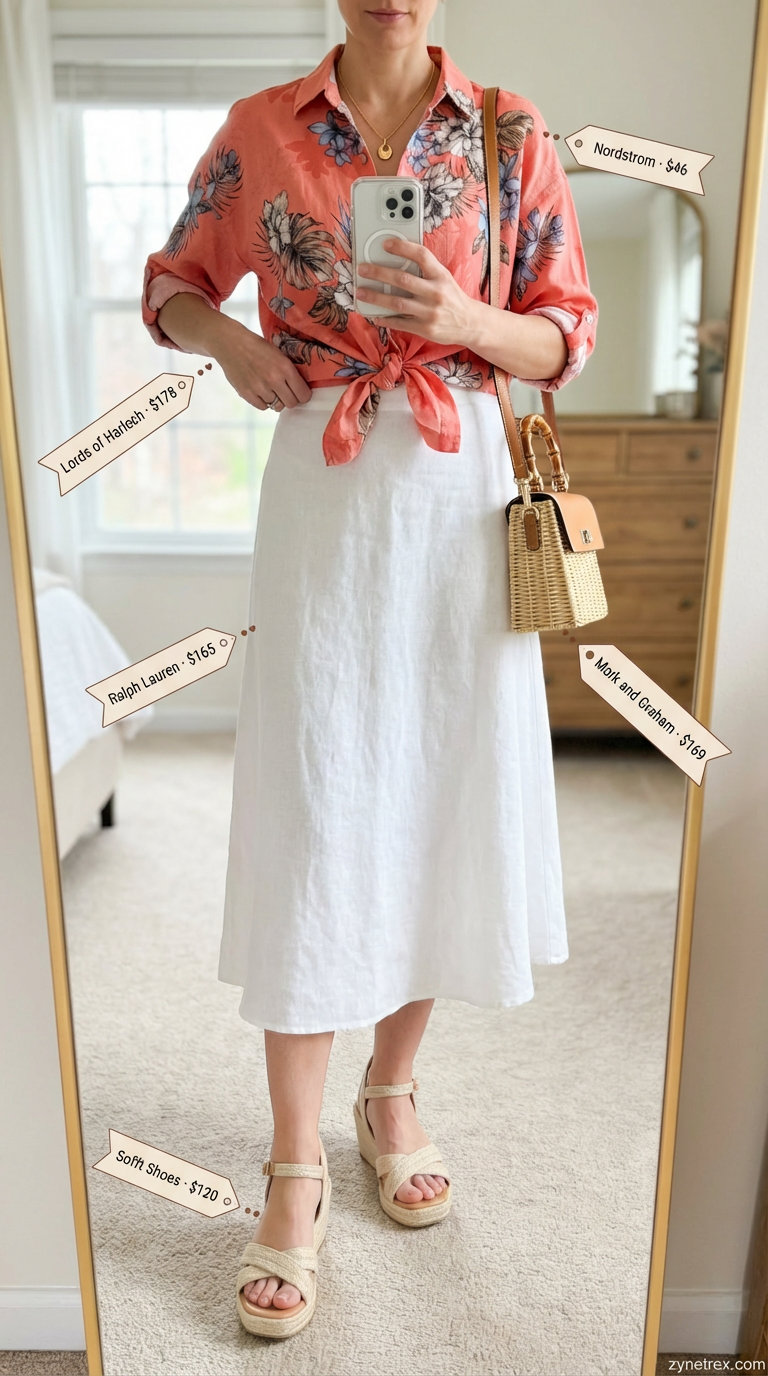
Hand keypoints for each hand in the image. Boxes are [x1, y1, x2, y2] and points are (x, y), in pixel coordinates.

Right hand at [212, 317, 311, 411]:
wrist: (231, 343)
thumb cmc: (256, 346)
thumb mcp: (279, 354)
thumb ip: (289, 371)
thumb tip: (300, 388)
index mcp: (285, 367)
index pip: (303, 395)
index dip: (303, 395)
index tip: (300, 393)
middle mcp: (274, 380)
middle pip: (291, 403)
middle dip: (290, 399)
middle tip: (285, 392)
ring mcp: (260, 388)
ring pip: (277, 406)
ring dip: (276, 400)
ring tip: (270, 389)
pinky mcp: (247, 394)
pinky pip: (263, 407)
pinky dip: (263, 401)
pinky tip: (260, 390)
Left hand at [355, 237, 477, 344]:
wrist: (470, 323)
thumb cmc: (452, 298)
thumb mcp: (444, 278)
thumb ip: (425, 270)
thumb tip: (397, 260)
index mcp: (441, 276)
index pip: (421, 255)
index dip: (402, 247)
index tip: (385, 244)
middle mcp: (436, 293)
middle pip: (402, 279)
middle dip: (379, 273)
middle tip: (363, 269)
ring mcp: (430, 312)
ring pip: (397, 303)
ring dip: (375, 297)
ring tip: (361, 293)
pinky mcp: (425, 329)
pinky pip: (400, 323)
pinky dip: (385, 319)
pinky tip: (374, 315)